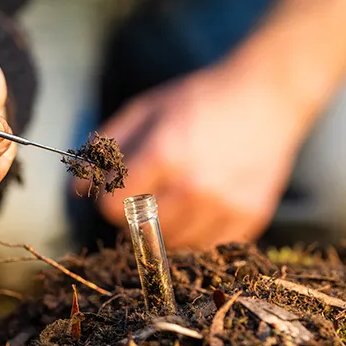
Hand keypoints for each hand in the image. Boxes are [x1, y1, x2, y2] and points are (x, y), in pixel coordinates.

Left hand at [76, 66, 312, 249]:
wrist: (267, 97)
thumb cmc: (201, 99)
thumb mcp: (146, 109)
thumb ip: (107, 147)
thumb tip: (77, 188)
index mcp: (164, 155)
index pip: (111, 208)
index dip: (109, 198)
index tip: (120, 188)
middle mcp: (195, 187)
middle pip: (141, 233)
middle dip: (135, 217)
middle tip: (149, 194)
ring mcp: (225, 206)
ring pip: (174, 246)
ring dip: (167, 230)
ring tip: (177, 200)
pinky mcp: (250, 218)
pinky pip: (210, 248)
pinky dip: (200, 235)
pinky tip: (204, 208)